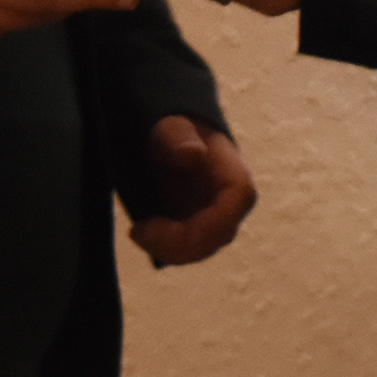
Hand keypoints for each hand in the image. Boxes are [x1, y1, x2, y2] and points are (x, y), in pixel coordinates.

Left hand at [127, 114, 257, 265]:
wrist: (169, 140)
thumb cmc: (173, 130)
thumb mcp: (170, 126)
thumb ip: (179, 136)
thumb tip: (193, 154)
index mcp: (232, 171)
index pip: (239, 199)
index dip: (207, 221)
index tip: (158, 222)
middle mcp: (231, 201)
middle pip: (219, 235)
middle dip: (178, 243)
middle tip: (137, 232)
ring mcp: (217, 219)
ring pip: (204, 249)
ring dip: (170, 250)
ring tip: (138, 231)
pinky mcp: (200, 230)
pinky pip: (190, 250)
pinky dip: (166, 250)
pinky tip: (143, 233)